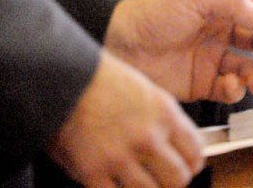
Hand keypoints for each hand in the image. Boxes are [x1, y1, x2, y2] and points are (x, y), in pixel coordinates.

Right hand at [47, 50, 204, 187]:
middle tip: (159, 178)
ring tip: (133, 180)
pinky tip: (110, 183)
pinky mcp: (93, 173)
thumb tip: (172, 146)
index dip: (190, 164)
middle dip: (171, 182)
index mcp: (161, 111)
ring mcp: (120, 157)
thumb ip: (159, 118)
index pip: (195, 152)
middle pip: (178, 180)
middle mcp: (146, 135)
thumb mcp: (140, 88)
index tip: (184, 166)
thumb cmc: (94, 77)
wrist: (57, 75)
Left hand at [104, 0, 252, 104]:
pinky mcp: (203, 84)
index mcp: (221, 7)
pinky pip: (231, 89)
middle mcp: (221, 32)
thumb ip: (235, 6)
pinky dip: (237, 90)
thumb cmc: (154, 14)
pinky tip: (230, 86)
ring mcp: (213, 59)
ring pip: (249, 69)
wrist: (122, 44)